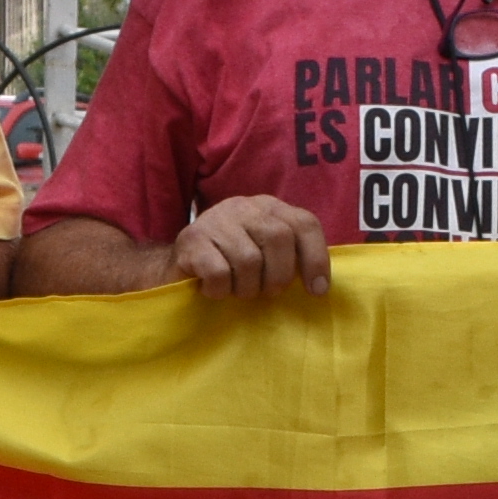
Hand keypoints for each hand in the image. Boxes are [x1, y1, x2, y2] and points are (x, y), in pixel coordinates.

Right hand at [168, 195, 332, 299]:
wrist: (176, 266)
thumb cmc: (229, 265)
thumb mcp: (265, 254)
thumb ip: (291, 257)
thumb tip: (321, 286)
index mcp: (268, 207)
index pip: (305, 223)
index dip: (316, 258)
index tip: (317, 291)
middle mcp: (244, 206)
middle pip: (279, 238)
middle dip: (279, 276)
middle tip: (267, 292)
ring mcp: (216, 220)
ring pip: (249, 260)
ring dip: (246, 288)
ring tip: (236, 289)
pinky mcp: (192, 240)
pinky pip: (220, 273)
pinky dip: (221, 290)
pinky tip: (214, 289)